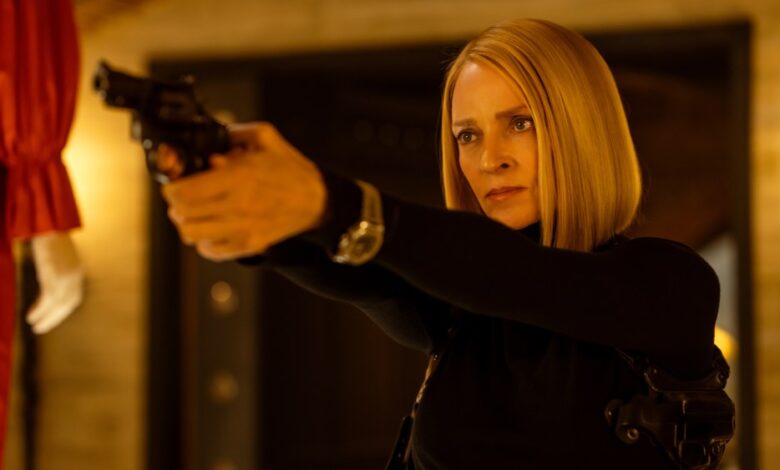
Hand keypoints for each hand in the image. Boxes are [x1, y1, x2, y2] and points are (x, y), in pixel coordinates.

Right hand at [27, 231, 84, 333]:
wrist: (48, 223)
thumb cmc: (50, 238)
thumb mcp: (59, 258)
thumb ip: (58, 272)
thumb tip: (49, 285)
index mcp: (78, 271)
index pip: (74, 298)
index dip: (63, 311)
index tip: (52, 318)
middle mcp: (75, 275)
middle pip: (68, 304)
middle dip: (55, 319)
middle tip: (41, 328)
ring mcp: (66, 276)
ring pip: (58, 305)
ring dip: (46, 318)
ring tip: (34, 325)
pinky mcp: (54, 275)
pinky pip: (48, 299)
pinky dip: (40, 310)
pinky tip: (31, 317)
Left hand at [162, 122, 326, 260]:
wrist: (316, 200)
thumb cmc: (290, 168)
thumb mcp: (264, 137)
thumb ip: (232, 133)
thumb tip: (206, 138)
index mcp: (238, 176)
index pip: (182, 192)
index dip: (171, 187)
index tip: (175, 183)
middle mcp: (238, 206)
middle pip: (181, 214)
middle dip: (176, 204)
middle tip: (184, 197)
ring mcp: (243, 229)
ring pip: (191, 235)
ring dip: (187, 223)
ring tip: (196, 213)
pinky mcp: (249, 245)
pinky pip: (210, 251)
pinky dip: (204, 240)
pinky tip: (212, 227)